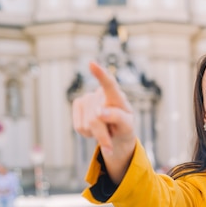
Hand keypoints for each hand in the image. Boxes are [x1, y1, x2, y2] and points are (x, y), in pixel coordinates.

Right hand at [72, 61, 136, 182]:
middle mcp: (100, 93)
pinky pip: (79, 127)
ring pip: (87, 125)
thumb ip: (118, 118)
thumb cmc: (124, 126)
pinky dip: (88, 133)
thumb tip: (99, 112)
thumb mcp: (127, 126)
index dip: (101, 75)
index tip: (92, 64)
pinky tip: (94, 128)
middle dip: (103, 135)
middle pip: (96, 119)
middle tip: (111, 142)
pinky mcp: (78, 105)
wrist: (114, 132)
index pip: (110, 84)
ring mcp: (87, 98)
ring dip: (96, 134)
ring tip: (104, 128)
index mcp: (117, 96)